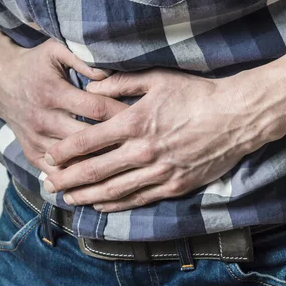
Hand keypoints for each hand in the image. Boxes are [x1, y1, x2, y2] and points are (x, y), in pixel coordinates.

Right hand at [0, 0, 126, 173]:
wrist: (0, 82)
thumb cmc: (35, 65)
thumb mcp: (55, 51)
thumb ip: (83, 60)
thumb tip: (110, 74)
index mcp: (54, 93)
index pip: (96, 108)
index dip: (122, 114)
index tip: (143, 119)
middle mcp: (44, 119)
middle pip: (87, 138)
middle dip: (115, 143)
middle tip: (141, 147)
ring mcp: (37, 139)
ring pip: (73, 160)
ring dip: (98, 165)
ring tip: (125, 168)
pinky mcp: (32, 153)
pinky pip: (57, 172)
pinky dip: (76, 179)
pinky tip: (98, 183)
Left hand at [42, 68, 275, 210]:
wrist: (237, 117)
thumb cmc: (197, 94)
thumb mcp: (158, 79)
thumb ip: (120, 83)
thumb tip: (91, 88)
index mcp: (135, 122)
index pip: (88, 141)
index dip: (64, 152)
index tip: (48, 157)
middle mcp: (143, 151)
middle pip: (95, 171)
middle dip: (67, 179)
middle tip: (48, 185)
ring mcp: (159, 172)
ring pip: (113, 190)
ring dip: (86, 196)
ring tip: (67, 199)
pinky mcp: (174, 187)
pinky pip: (138, 199)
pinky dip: (116, 204)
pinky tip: (100, 206)